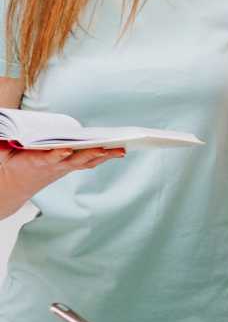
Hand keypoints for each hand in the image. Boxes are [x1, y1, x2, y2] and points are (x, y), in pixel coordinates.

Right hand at [0, 146, 124, 197]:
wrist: (14, 187)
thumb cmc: (11, 164)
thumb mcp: (3, 154)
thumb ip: (2, 144)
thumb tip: (0, 134)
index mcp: (36, 162)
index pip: (48, 158)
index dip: (57, 155)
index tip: (66, 150)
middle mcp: (54, 166)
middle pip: (75, 160)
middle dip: (90, 154)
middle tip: (105, 148)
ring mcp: (63, 168)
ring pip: (87, 161)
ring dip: (104, 156)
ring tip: (122, 149)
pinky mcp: (69, 167)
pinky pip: (89, 162)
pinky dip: (104, 156)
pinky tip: (119, 151)